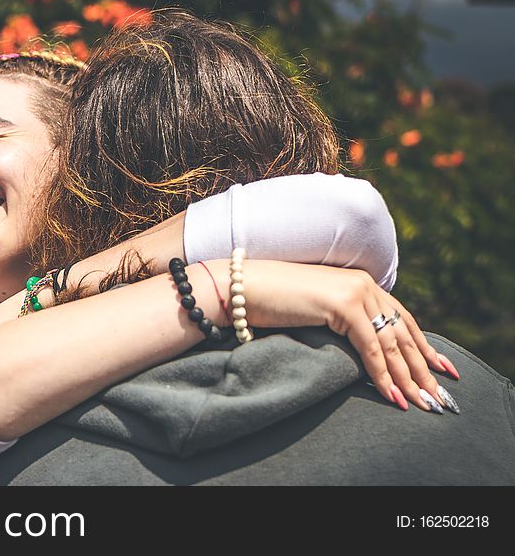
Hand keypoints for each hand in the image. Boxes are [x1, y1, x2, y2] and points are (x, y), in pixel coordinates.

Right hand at [242, 261, 456, 412]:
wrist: (244, 288)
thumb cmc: (273, 302)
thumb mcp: (318, 310)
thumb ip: (343, 320)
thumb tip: (364, 350)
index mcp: (361, 282)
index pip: (401, 319)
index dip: (423, 347)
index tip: (440, 370)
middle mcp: (365, 284)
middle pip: (403, 333)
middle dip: (422, 369)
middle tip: (437, 396)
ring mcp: (356, 292)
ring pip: (392, 343)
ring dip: (408, 378)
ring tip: (420, 403)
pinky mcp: (344, 305)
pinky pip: (371, 347)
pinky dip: (382, 374)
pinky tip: (391, 395)